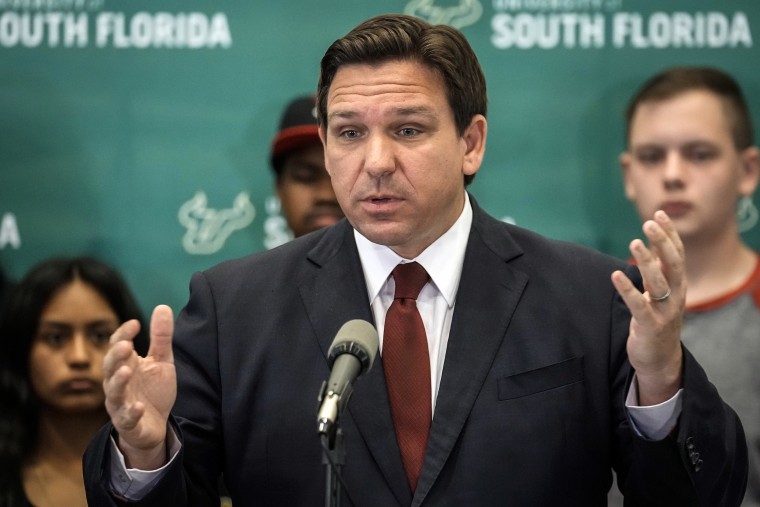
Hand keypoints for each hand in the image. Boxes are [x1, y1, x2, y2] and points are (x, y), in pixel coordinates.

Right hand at [103, 304, 176, 468]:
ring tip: (127, 371)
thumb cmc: (153, 390)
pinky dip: (132, 412)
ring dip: (118, 381)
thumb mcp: (162, 361)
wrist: (155, 426)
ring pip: (114, 392)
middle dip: (116, 356)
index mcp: (126, 364)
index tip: (136, 323)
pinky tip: (140, 407)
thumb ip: (161, 337)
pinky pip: (127, 418)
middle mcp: (118, 383)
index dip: (124, 334)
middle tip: (125, 345)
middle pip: (110, 367)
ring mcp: (120, 403)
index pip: (118, 345)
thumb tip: (162, 306)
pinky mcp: (128, 423)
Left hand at [611, 211, 684, 405]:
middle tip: (649, 223)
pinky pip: (638, 305)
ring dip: (646, 261)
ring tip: (635, 242)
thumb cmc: (657, 320)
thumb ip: (657, 272)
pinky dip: (627, 289)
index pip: (677, 254)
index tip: (660, 213)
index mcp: (678, 285)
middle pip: (673, 263)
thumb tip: (649, 246)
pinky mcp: (650, 326)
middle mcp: (676, 295)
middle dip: (662, 242)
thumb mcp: (660, 293)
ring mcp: (665, 311)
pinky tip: (616, 275)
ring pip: (658, 282)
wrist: (660, 359)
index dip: (670, 233)